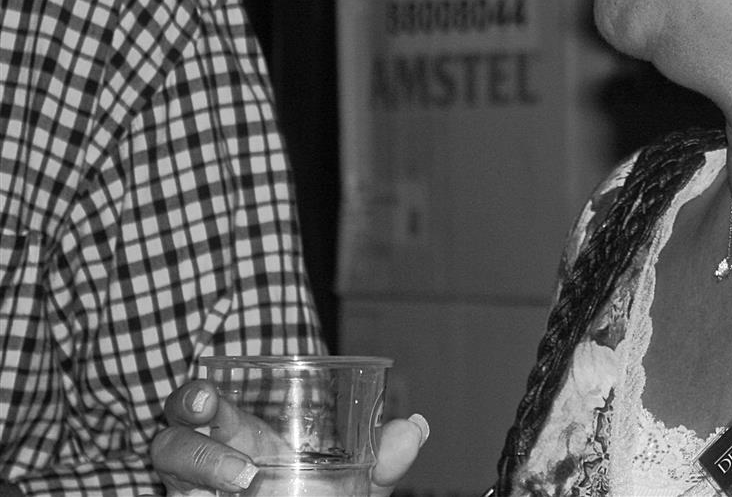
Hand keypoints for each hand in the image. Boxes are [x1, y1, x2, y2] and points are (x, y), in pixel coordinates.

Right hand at [153, 379, 428, 495]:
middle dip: (184, 414)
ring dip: (197, 462)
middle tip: (204, 405)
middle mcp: (207, 467)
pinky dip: (195, 496)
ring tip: (241, 477)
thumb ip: (383, 460)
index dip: (197, 397)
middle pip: (173, 432)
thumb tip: (415, 428)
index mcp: (240, 440)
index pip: (204, 407)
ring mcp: (195, 494)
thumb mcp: (353, 485)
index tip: (207, 394)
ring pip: (168, 464)